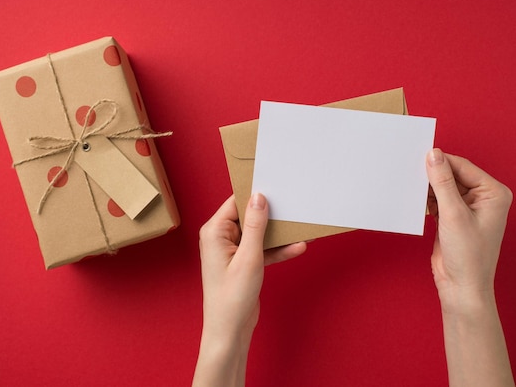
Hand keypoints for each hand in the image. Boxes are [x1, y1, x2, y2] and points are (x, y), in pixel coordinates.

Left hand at [192, 194, 305, 386]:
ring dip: (279, 233)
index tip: (275, 185)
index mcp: (214, 231)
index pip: (235, 202)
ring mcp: (232, 250)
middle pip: (249, 216)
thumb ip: (255, 226)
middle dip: (271, 213)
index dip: (255, 193)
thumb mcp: (249, 257)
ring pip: (259, 233)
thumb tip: (259, 197)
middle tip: (292, 204)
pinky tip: (298, 246)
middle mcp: (221, 238)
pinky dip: (278, 249)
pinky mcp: (244, 262)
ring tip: (301, 225)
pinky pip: (263, 249)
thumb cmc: (232, 297)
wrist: (230, 331)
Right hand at [426, 148, 514, 386]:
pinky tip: (416, 201)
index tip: (417, 156)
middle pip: (452, 175)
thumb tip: (434, 155)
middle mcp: (483, 198)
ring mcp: (467, 208)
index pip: (463, 166)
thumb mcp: (453, 214)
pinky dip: (426, 200)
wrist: (461, 287)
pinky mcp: (452, 218)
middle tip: (410, 172)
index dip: (440, 161)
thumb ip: (442, 182)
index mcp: (493, 193)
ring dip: (428, 188)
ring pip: (443, 187)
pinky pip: (438, 200)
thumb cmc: (468, 256)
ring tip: (411, 188)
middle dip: (432, 175)